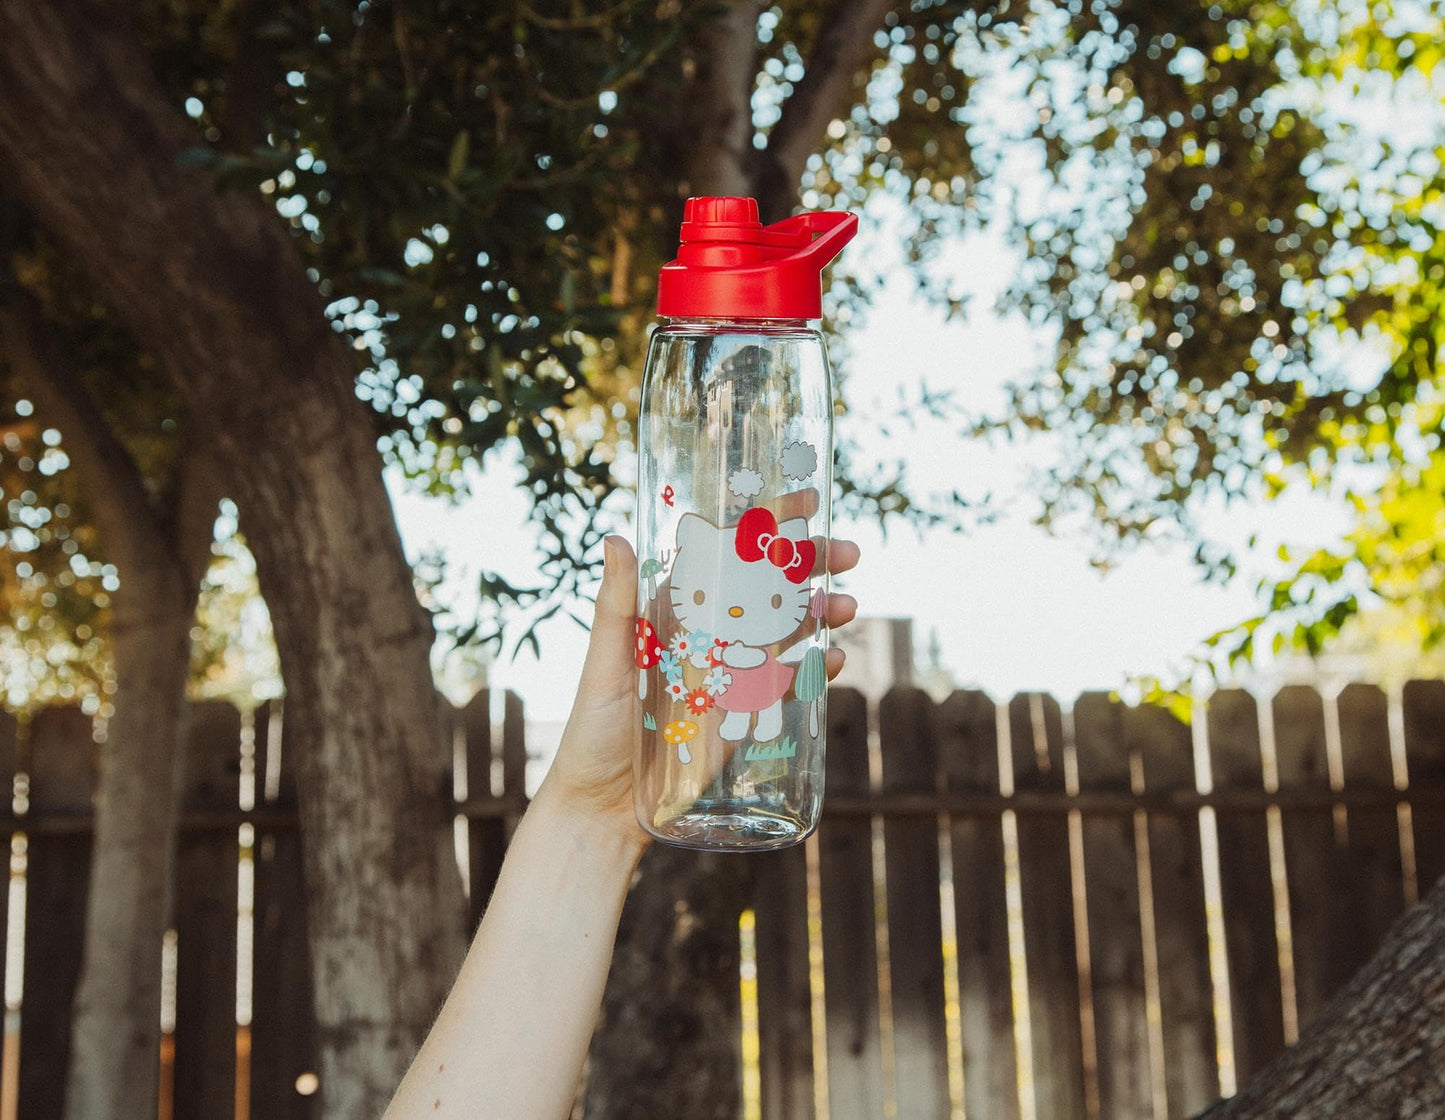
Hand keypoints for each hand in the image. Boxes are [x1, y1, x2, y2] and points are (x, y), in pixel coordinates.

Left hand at [538, 532, 860, 849]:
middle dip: (811, 566)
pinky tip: (836, 660)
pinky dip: (817, 670)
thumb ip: (615, 605)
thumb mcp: (605, 661)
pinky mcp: (745, 716)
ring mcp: (731, 675)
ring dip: (822, 614)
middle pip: (768, 588)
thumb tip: (616, 536)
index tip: (806, 502)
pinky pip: (789, 684)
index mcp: (676, 611)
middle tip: (846, 552)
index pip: (727, 555)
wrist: (605, 810)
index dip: (768, 526)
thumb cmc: (594, 729)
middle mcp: (708, 636)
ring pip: (787, 632)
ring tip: (847, 607)